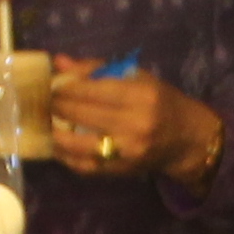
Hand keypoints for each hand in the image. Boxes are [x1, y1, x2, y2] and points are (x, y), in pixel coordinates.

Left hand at [44, 63, 215, 182]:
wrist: (187, 140)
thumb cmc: (161, 102)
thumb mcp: (138, 77)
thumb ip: (97, 69)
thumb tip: (59, 62)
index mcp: (140, 95)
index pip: (91, 89)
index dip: (65, 87)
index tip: (52, 85)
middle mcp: (134, 124)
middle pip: (81, 114)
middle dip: (57, 106)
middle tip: (46, 101)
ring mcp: (126, 151)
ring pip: (77, 144)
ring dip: (55, 133)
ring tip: (48, 123)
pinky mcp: (121, 170)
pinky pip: (84, 166)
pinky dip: (66, 156)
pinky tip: (58, 146)